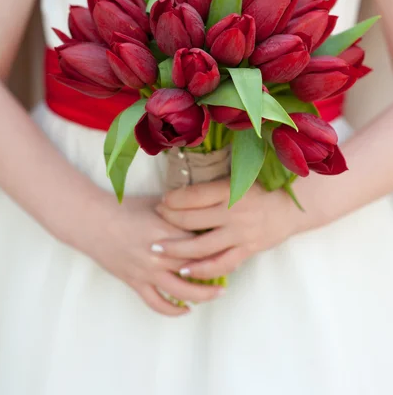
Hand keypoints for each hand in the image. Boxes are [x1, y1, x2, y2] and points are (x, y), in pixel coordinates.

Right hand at [70, 194, 225, 316]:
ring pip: (183, 291)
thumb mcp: (156, 201)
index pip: (201, 242)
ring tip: (218, 293)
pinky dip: (173, 310)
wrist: (92, 221)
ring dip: (204, 295)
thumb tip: (202, 205)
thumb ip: (179, 207)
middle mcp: (160, 254)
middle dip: (218, 269)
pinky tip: (186, 309)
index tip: (231, 243)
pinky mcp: (135, 282)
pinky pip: (157, 303)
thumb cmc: (123, 207)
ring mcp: (147, 271)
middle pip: (198, 267)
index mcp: (167, 230)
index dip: (218, 244)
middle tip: (233, 268)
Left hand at [154, 180, 296, 279]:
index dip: (172, 199)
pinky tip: (185, 270)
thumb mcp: (240, 180)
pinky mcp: (248, 249)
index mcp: (230, 189)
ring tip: (157, 249)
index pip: (192, 196)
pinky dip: (202, 269)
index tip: (161, 201)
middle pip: (191, 220)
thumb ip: (215, 188)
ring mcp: (241, 233)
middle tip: (154, 221)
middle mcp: (234, 211)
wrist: (295, 206)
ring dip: (176, 249)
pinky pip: (221, 263)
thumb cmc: (264, 189)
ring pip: (201, 246)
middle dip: (168, 220)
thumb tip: (182, 194)